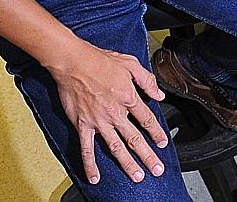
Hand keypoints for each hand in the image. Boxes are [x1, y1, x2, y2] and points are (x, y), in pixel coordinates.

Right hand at [46, 38, 168, 185]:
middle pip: (135, 139)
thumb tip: (158, 94)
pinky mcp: (83, 125)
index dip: (157, 132)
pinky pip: (87, 148)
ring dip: (127, 163)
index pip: (147, 119)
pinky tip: (95, 176)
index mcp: (128, 97)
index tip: (163, 142)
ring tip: (137, 176)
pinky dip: (90, 164)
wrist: (73, 62)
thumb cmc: (99, 60)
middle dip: (148, 156)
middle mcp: (115, 113)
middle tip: (157, 169)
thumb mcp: (130, 63)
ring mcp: (98, 121)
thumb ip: (147, 80)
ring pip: (116, 147)